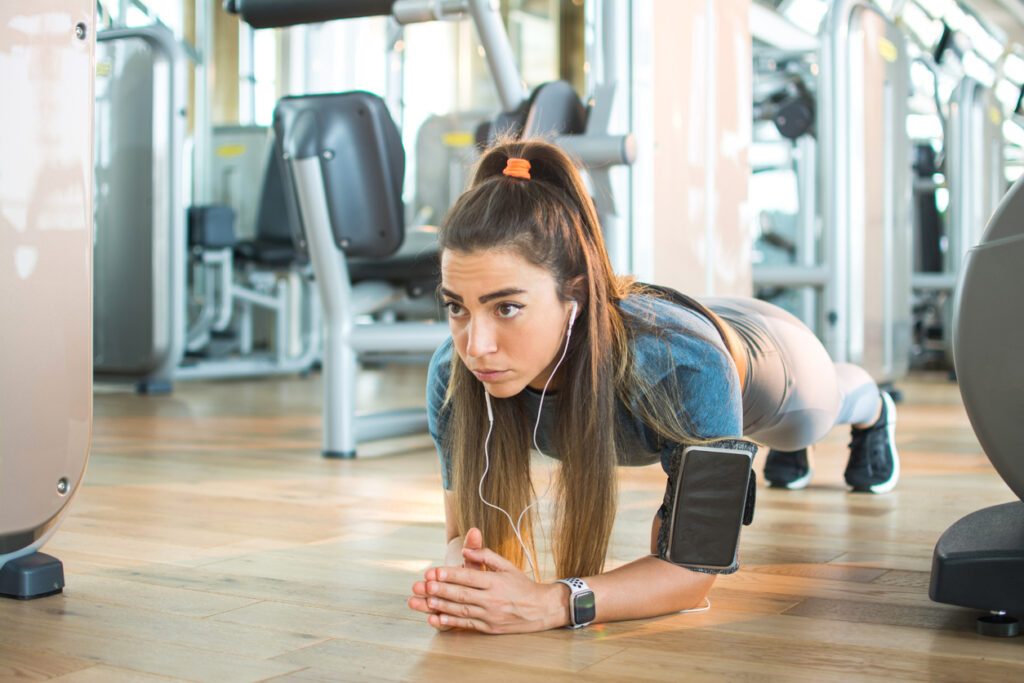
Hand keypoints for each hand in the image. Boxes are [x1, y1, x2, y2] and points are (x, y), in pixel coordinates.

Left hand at [409, 543, 567, 633]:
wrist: (540, 609)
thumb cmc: (521, 584)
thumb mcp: (506, 565)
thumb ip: (486, 555)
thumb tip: (466, 549)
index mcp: (496, 581)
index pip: (470, 577)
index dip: (451, 575)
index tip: (435, 572)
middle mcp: (492, 599)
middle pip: (462, 595)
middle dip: (441, 590)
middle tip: (423, 586)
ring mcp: (490, 615)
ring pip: (462, 610)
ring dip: (441, 606)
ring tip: (425, 602)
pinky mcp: (489, 628)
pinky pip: (467, 625)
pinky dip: (451, 622)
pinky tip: (436, 619)